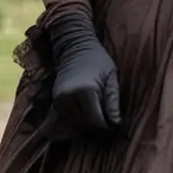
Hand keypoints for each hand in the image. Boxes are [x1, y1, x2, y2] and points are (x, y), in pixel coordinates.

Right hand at [45, 11, 122, 134]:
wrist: (74, 46)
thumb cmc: (98, 60)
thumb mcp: (111, 77)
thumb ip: (113, 100)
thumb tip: (117, 123)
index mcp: (86, 91)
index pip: (96, 120)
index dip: (107, 126)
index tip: (115, 124)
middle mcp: (69, 97)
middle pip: (85, 124)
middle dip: (98, 126)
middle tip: (109, 121)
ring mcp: (59, 99)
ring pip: (75, 124)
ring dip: (87, 124)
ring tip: (99, 115)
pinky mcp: (55, 100)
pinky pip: (67, 118)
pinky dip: (78, 119)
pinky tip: (87, 112)